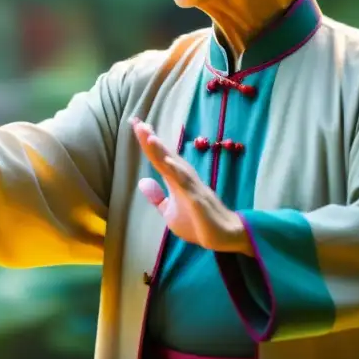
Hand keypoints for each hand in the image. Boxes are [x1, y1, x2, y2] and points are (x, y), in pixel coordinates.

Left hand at [131, 118, 252, 255]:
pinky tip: (167, 161)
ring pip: (175, 164)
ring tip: (149, 136)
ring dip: (162, 150)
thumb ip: (157, 198)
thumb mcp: (170, 213)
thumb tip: (142, 181)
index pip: (158, 158)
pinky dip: (177, 171)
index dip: (147, 143)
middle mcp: (184, 178)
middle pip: (165, 155)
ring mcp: (192, 187)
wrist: (223, 236)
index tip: (135, 124)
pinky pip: (186, 183)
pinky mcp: (197, 199)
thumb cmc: (198, 224)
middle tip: (137, 122)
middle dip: (151, 139)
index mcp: (176, 180)